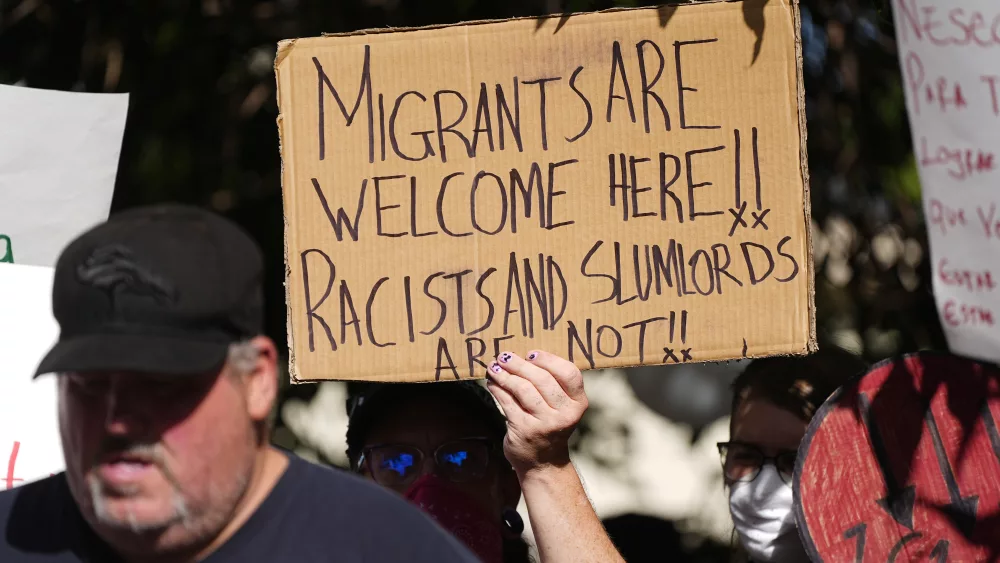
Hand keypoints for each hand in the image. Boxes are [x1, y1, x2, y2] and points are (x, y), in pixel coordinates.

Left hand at [485, 350, 587, 476]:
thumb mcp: (561, 407)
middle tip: (505, 356)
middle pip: (542, 379)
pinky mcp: (524, 430)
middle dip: (520, 364)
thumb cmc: (550, 425)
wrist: (543, 463)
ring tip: (494, 367)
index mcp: (578, 404)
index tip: (531, 354)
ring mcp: (545, 424)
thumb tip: (521, 355)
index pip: (569, 373)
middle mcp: (565, 414)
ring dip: (505, 375)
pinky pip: (507, 402)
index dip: (549, 360)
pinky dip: (497, 388)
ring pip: (523, 389)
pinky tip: (492, 381)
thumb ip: (551, 384)